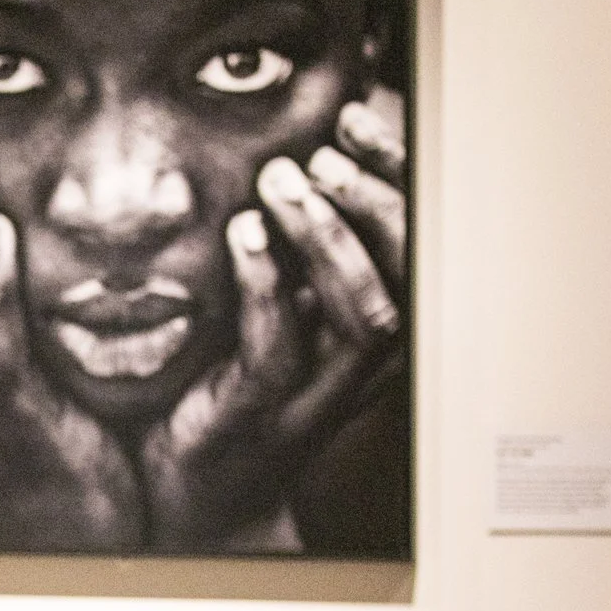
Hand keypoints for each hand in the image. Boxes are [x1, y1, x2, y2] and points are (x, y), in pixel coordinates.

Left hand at [141, 100, 408, 548]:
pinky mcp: (263, 414)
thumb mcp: (278, 309)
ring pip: (362, 312)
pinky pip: (279, 345)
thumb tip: (293, 158)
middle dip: (371, 202)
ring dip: (326, 239)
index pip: (411, 239)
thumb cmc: (234, 386)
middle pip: (407, 271)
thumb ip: (295, 254)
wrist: (199, 492)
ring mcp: (318, 393)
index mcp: (375, 328)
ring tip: (284, 183)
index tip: (355, 118)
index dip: (392, 174)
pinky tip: (246, 234)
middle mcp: (365, 364)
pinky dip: (267, 283)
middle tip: (319, 154)